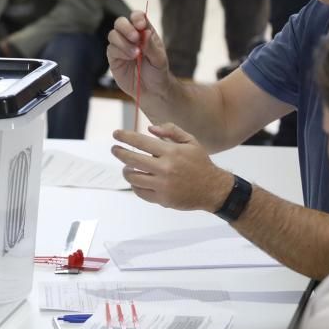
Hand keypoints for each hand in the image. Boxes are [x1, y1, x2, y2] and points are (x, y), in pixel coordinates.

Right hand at [106, 10, 171, 98]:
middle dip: (126, 28)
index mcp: (144, 32)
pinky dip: (120, 51)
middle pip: (120, 22)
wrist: (151, 91)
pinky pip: (111, 49)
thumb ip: (151, 46)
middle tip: (135, 38)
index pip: (137, 17)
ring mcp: (121, 47)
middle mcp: (130, 37)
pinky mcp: (113, 58)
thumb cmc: (157, 72)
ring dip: (123, 42)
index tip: (141, 25)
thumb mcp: (159, 59)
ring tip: (135, 54)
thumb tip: (145, 32)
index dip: (137, 17)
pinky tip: (129, 58)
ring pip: (113, 34)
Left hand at [111, 123, 233, 210]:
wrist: (213, 189)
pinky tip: (136, 179)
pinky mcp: (162, 199)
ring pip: (133, 177)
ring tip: (127, 166)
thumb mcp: (190, 141)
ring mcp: (162, 185)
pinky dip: (135, 185)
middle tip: (115, 149)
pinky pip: (140, 192)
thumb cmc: (200, 163)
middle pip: (132, 159)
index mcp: (171, 152)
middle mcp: (165, 168)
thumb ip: (171, 131)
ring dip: (126, 170)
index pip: (140, 142)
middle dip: (119, 152)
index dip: (125, 137)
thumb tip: (150, 129)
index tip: (115, 134)